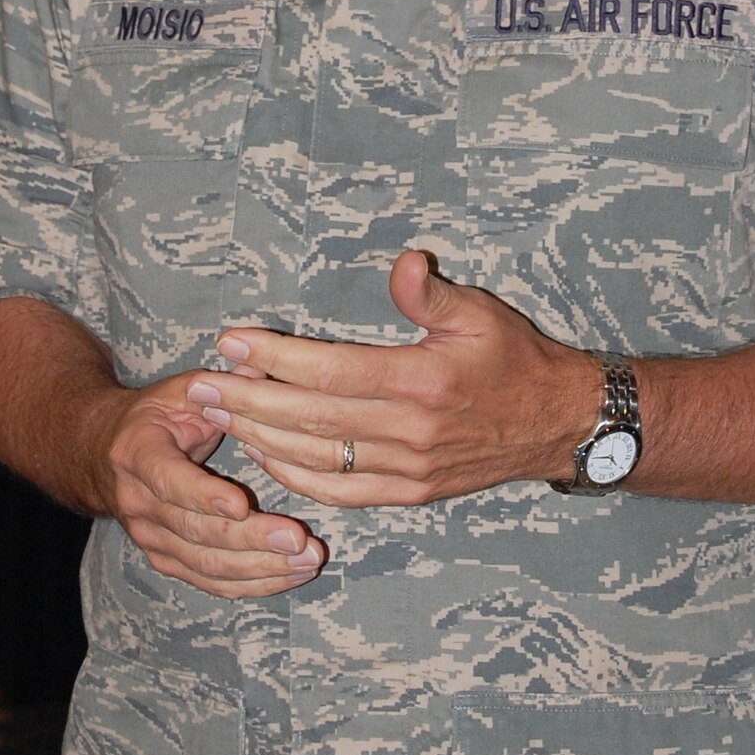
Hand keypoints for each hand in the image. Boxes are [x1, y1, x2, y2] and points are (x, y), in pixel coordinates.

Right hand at [95, 370, 326, 596]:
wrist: (105, 454)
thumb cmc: (157, 416)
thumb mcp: (182, 391)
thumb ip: (222, 387)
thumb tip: (265, 367)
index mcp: (138, 452)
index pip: (168, 480)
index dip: (204, 495)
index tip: (243, 503)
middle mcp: (138, 502)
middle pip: (195, 530)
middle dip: (250, 538)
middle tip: (299, 538)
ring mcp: (150, 537)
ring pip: (205, 564)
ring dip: (259, 567)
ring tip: (306, 560)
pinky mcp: (166, 560)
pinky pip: (209, 582)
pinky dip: (251, 584)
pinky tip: (288, 576)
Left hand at [187, 251, 596, 506]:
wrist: (556, 424)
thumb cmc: (513, 358)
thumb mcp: (479, 312)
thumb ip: (429, 293)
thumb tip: (403, 261)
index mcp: (420, 381)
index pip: (330, 370)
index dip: (274, 358)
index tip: (230, 343)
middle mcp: (409, 431)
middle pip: (310, 418)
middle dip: (248, 400)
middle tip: (199, 385)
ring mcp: (408, 469)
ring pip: (317, 458)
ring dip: (261, 438)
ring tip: (218, 416)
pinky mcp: (410, 493)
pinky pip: (342, 490)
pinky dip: (297, 476)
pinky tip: (266, 454)